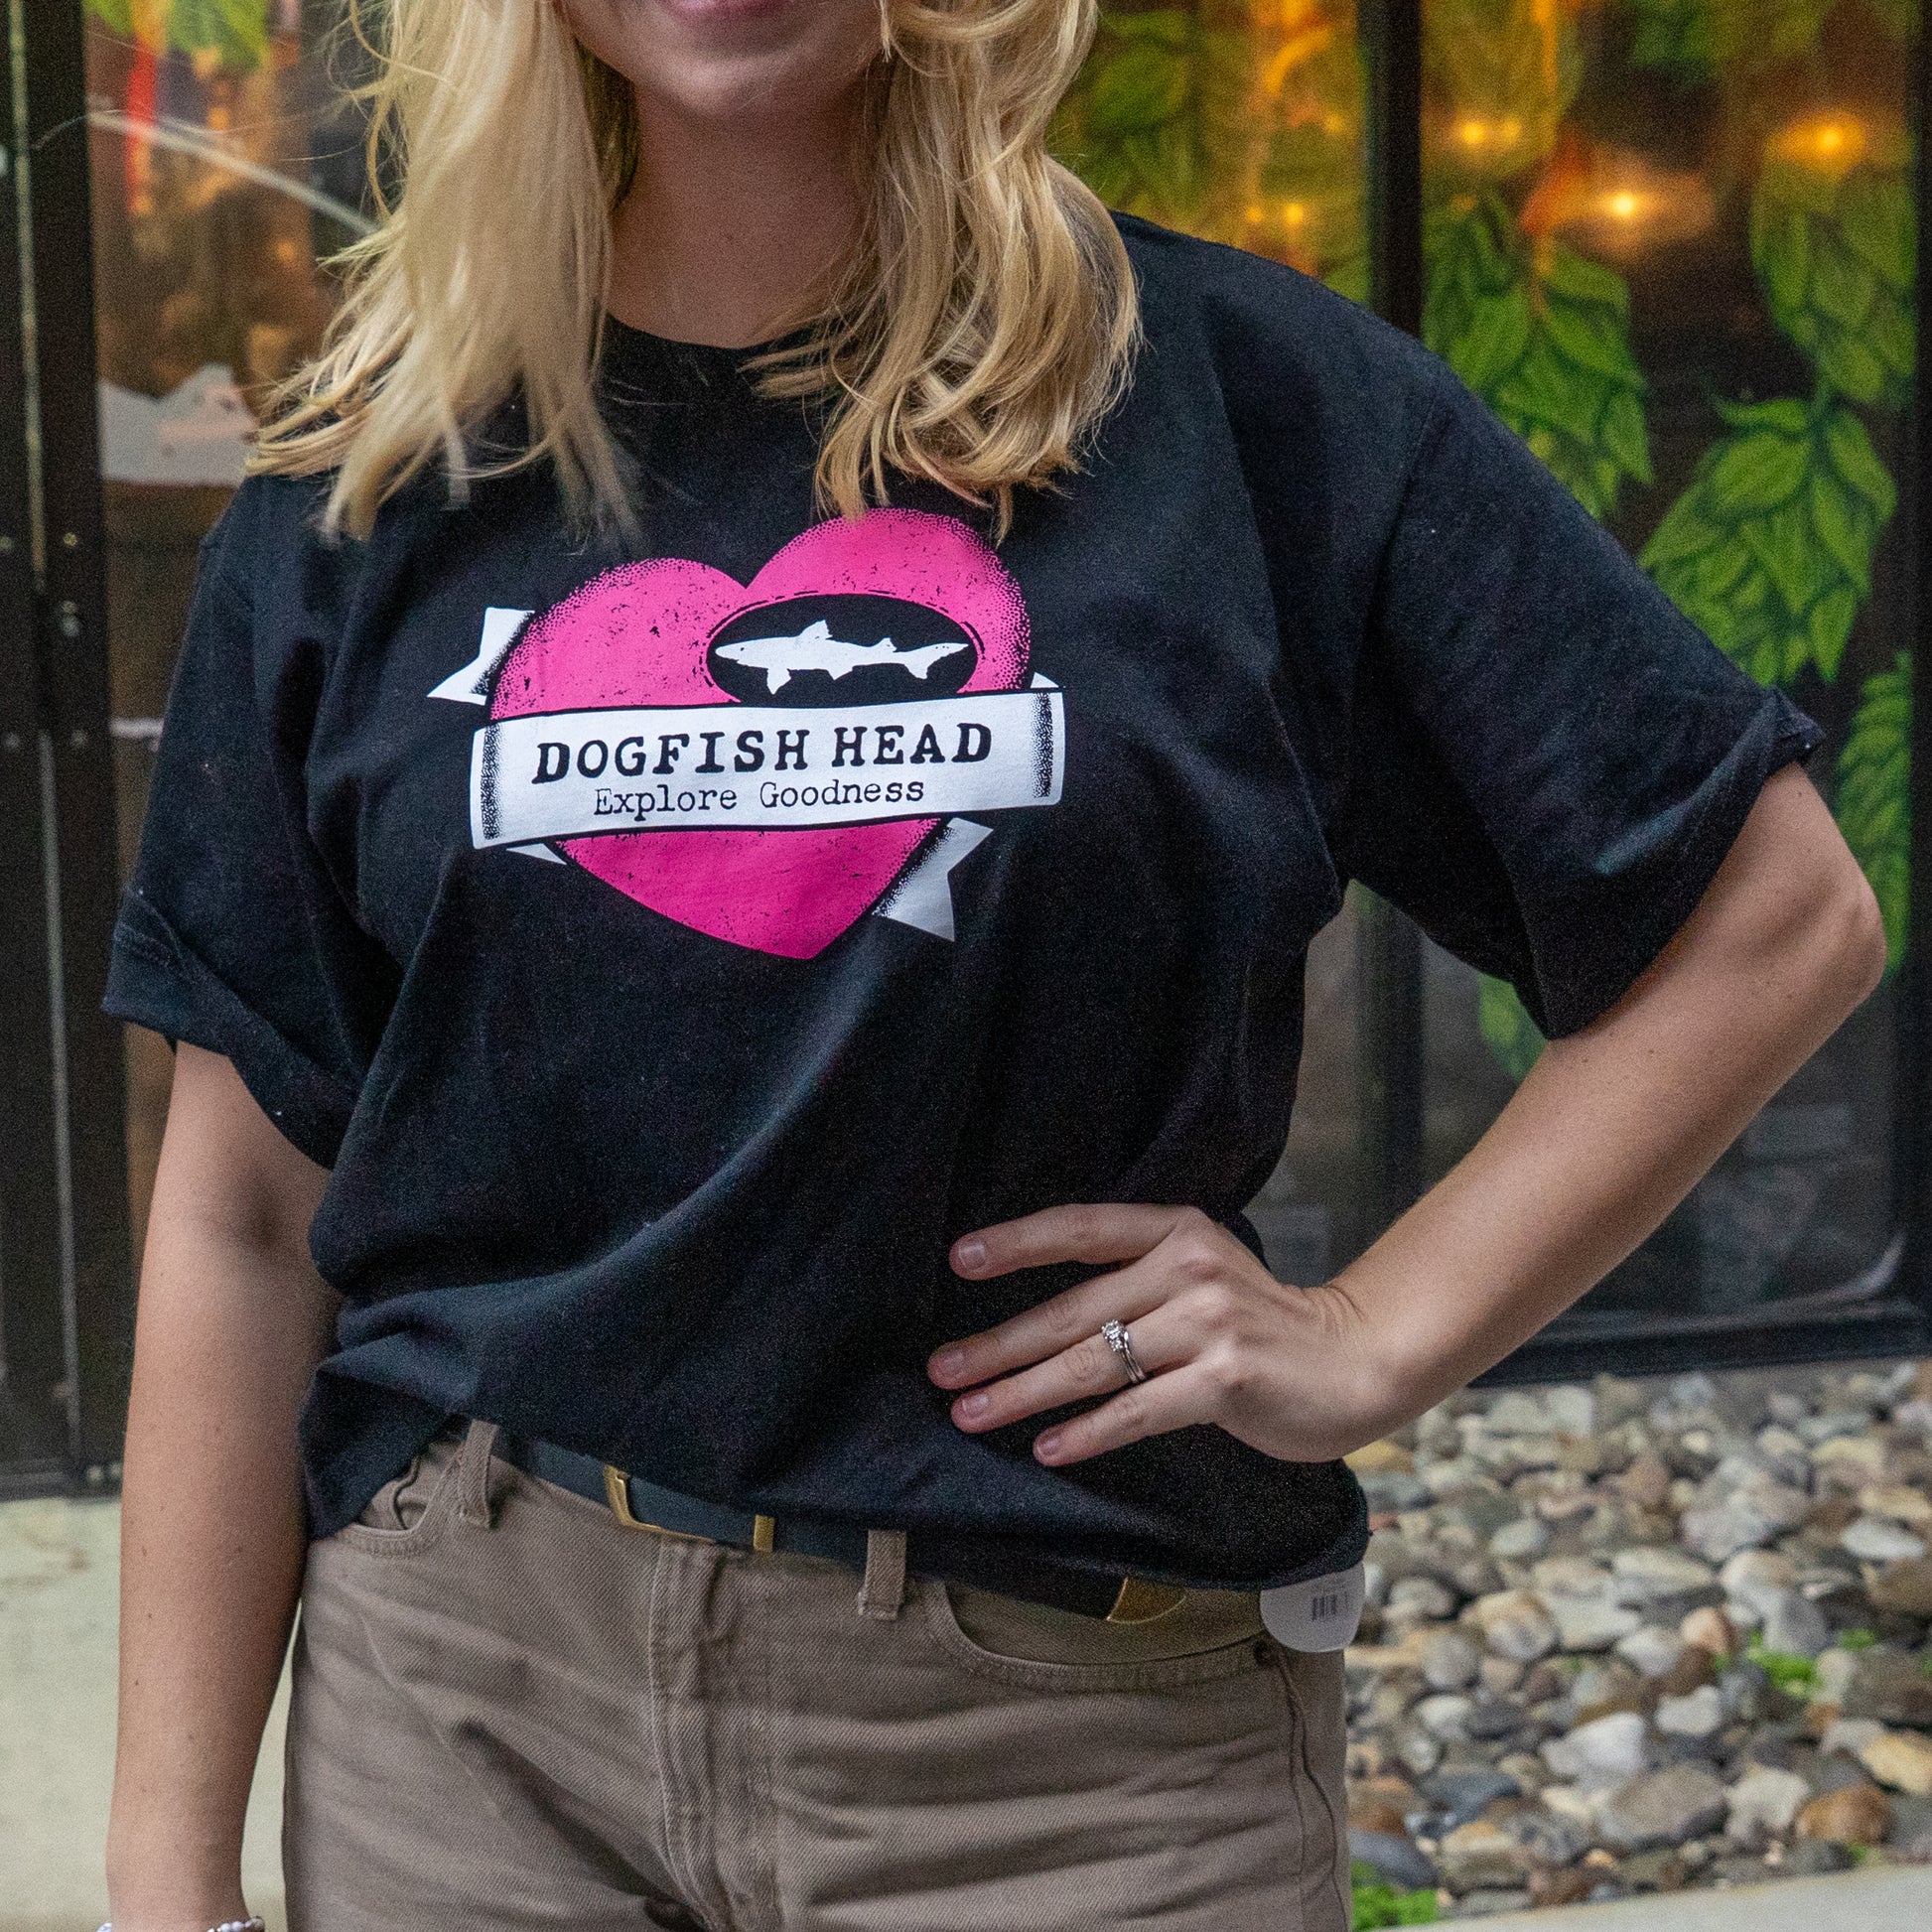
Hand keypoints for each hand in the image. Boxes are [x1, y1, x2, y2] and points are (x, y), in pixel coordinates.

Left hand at [927, 1204, 1414, 1466]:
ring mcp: (1210, 1323)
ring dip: (1024, 1392)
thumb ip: (1138, 1283)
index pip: (1082, 1228)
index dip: (1018, 1243)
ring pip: (1095, 1362)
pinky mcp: (1226, 1379)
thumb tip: (1042, 1321)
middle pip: (1073, 1309)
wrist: (1357, 1360)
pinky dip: (1086, 1433)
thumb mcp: (1204, 1277)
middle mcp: (1190, 1267)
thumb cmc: (1266, 1327)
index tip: (959, 1259)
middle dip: (999, 1344)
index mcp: (1178, 1231)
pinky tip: (1047, 1447)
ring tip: (972, 1412)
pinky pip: (1137, 1411)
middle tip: (942, 1370)